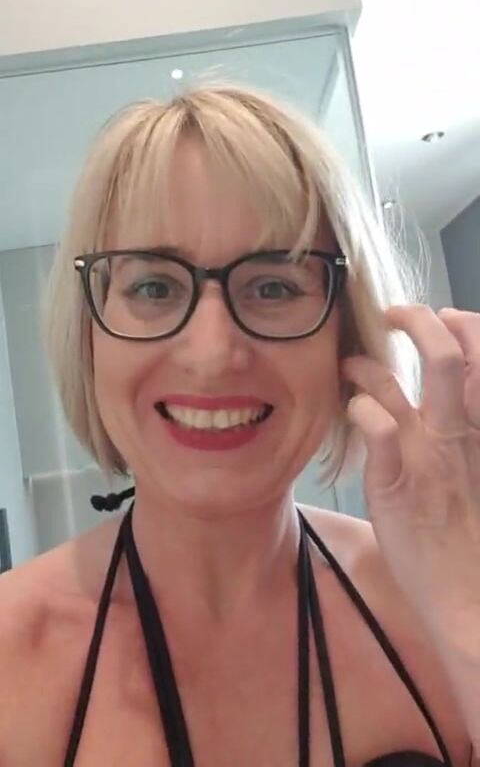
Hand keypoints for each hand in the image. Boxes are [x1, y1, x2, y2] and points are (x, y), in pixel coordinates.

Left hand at [340, 305, 479, 644]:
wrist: (469, 596)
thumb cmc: (474, 535)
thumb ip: (469, 431)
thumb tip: (449, 397)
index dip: (464, 326)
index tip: (445, 317)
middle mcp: (459, 435)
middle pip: (445, 357)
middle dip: (418, 321)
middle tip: (395, 312)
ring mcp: (425, 456)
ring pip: (396, 385)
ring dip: (366, 366)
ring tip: (348, 364)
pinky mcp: (394, 482)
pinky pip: (374, 426)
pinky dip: (359, 409)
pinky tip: (352, 411)